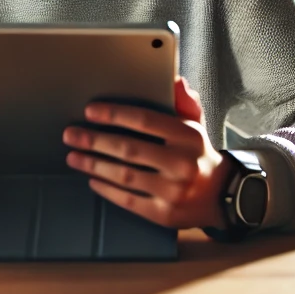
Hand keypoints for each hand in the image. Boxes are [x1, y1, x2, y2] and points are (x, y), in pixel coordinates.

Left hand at [63, 77, 231, 229]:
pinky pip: (128, 200)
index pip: (145, 120)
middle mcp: (180, 162)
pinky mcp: (164, 214)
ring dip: (94, 165)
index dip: (114, 114)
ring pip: (124, 175)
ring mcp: (172, 191)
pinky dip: (107, 189)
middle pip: (128, 149)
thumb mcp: (196, 123)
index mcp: (187, 136)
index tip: (90, 111)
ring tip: (74, 157)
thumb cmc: (199, 153)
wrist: (223, 193)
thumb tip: (175, 79)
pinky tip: (93, 179)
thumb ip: (183, 100)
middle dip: (94, 140)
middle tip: (71, 134)